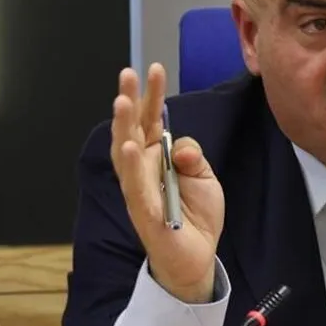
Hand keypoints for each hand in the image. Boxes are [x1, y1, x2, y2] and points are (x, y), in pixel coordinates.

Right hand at [110, 63, 224, 302]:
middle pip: (133, 129)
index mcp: (156, 157)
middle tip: (128, 73)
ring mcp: (140, 189)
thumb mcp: (204, 176)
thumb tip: (180, 147)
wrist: (197, 256)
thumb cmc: (195, 214)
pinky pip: (135, 186)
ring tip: (121, 101)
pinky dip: (131, 166)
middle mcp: (142, 169)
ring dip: (123, 126)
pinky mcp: (144, 212)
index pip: (152, 120)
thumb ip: (193, 156)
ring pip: (126, 153)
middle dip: (130, 101)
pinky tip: (128, 146)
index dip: (153, 95)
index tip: (155, 68)